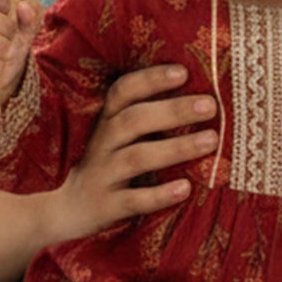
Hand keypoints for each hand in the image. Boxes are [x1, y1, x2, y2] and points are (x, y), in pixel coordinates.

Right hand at [0, 0, 41, 101]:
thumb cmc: (12, 42)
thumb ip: (33, 13)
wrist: (1, 74)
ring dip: (1, 46)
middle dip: (6, 27)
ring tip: (7, 53)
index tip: (12, 12)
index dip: (3, 0)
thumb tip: (24, 6)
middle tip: (12, 37)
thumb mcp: (27, 27)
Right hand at [48, 65, 218, 244]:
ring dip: (176, 148)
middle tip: (210, 106)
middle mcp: (103, 143)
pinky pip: (134, 200)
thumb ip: (148, 117)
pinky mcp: (107, 206)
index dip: (151, 79)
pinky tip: (186, 188)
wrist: (70, 209)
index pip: (124, 91)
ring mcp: (103, 174)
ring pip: (137, 157)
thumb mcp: (119, 136)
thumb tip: (201, 97)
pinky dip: (160, 195)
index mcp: (108, 120)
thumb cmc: (110, 163)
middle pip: (135, 120)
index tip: (184, 72)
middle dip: (174, 111)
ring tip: (211, 140)